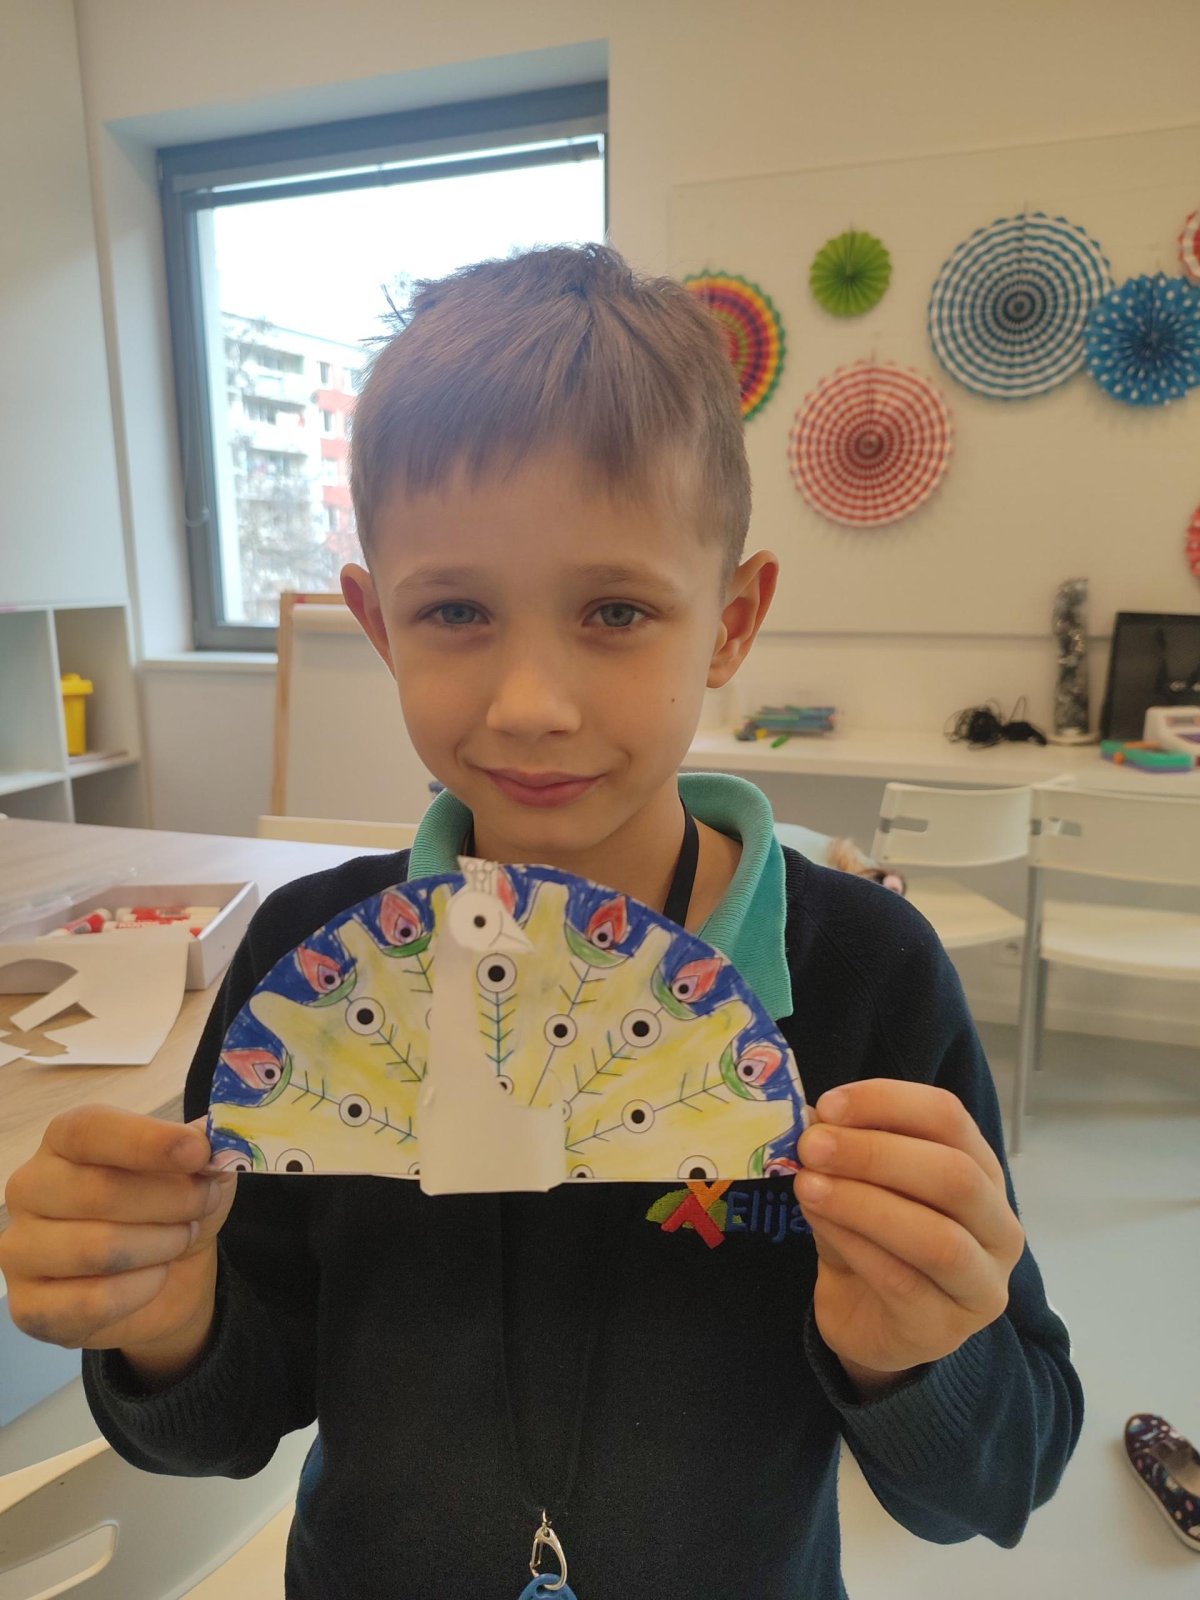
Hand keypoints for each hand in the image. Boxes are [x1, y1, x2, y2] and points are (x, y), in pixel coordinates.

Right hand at [0, 1106, 236, 1365]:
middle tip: (202, 1204)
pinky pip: (93, 1302)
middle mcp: (31, 1188)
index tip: (196, 1152)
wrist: (169, 1280)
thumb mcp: (197, 1169)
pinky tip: (154, 1277)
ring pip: (98, 1248)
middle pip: (99, 1191)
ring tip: (179, 1239)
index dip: (146, 1141)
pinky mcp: (29, 1306)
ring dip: (160, 1245)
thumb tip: (212, 1136)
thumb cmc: (171, 1207)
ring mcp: (20, 1249)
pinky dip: (142, 1290)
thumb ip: (201, 1145)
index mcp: (64, 1141)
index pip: (89, 1130)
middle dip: (171, 1200)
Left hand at [794, 1080, 1024, 1394]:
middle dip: (875, 1153)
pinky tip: (820, 1224)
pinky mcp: (945, 1328)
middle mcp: (998, 1226)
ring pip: (938, 1236)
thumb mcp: (858, 1187)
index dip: (888, 1102)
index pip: (950, 1118)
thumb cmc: (872, 1242)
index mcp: (981, 1172)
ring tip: (807, 1186)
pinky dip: (855, 1244)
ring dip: (864, 1203)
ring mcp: (981, 1284)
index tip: (829, 1105)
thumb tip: (813, 1121)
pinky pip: (902, 1281)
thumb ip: (845, 1156)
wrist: (867, 1323)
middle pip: (955, 1174)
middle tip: (812, 1145)